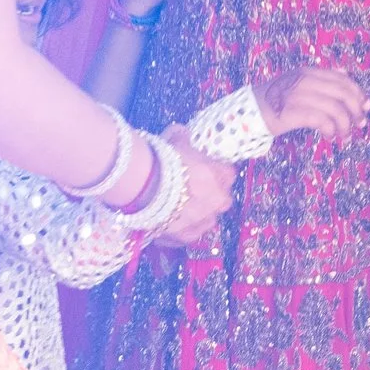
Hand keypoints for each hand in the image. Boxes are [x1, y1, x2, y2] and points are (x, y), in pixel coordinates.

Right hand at [149, 130, 234, 247]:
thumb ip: (183, 138)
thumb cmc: (161, 159)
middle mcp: (216, 200)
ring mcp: (203, 220)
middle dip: (212, 195)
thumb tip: (182, 132)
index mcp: (219, 175)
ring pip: (209, 219)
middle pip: (223, 198)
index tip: (204, 171)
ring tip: (180, 209)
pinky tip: (170, 222)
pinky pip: (191, 234)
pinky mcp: (187, 236)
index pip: (228, 173)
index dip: (215, 172)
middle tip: (192, 191)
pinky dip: (183, 229)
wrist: (141, 185)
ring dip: (200, 214)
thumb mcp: (175, 141)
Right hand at [255, 68, 369, 139]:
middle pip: (343, 93)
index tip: (367, 106)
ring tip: (344, 136)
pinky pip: (322, 121)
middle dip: (356, 110)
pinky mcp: (292, 113)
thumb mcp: (296, 83)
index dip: (358, 93)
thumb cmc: (274, 101)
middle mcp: (304, 81)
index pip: (342, 79)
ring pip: (335, 109)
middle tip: (360, 124)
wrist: (245, 113)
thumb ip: (320, 78)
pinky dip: (331, 130)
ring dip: (345, 125)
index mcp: (307, 72)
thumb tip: (345, 73)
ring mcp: (297, 96)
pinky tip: (330, 136)